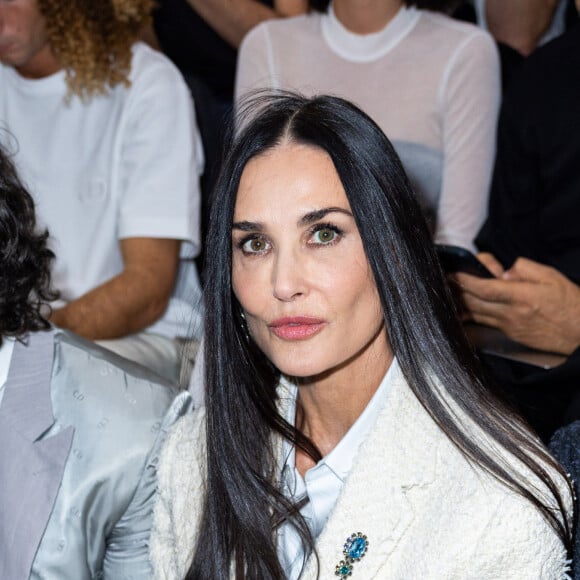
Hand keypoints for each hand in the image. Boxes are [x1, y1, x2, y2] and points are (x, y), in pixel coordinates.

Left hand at [457, 256, 579, 354]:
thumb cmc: (570, 304)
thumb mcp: (552, 277)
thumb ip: (525, 269)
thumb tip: (504, 271)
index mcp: (522, 296)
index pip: (485, 289)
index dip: (465, 281)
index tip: (453, 273)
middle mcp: (511, 313)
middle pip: (474, 302)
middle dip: (457, 290)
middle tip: (445, 279)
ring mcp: (508, 326)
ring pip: (476, 314)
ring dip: (461, 302)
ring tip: (449, 290)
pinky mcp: (509, 333)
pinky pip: (484, 322)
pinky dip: (471, 314)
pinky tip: (461, 309)